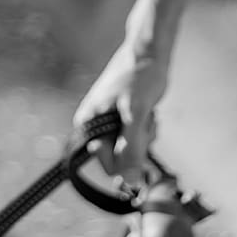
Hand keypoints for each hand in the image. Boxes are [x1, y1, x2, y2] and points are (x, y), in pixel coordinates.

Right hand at [73, 39, 170, 186]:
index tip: (140, 137)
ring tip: (146, 112)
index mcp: (88, 125)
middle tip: (144, 121)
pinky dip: (146, 129)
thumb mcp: (136, 116)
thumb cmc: (139, 78)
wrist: (148, 52)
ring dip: (144, 135)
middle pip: (121, 158)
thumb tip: (129, 184)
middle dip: (138, 144)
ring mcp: (108, 123)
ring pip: (131, 149)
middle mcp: (94, 126)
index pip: (109, 166)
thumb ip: (131, 149)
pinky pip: (136, 138)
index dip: (130, 159)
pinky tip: (148, 111)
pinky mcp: (121, 119)